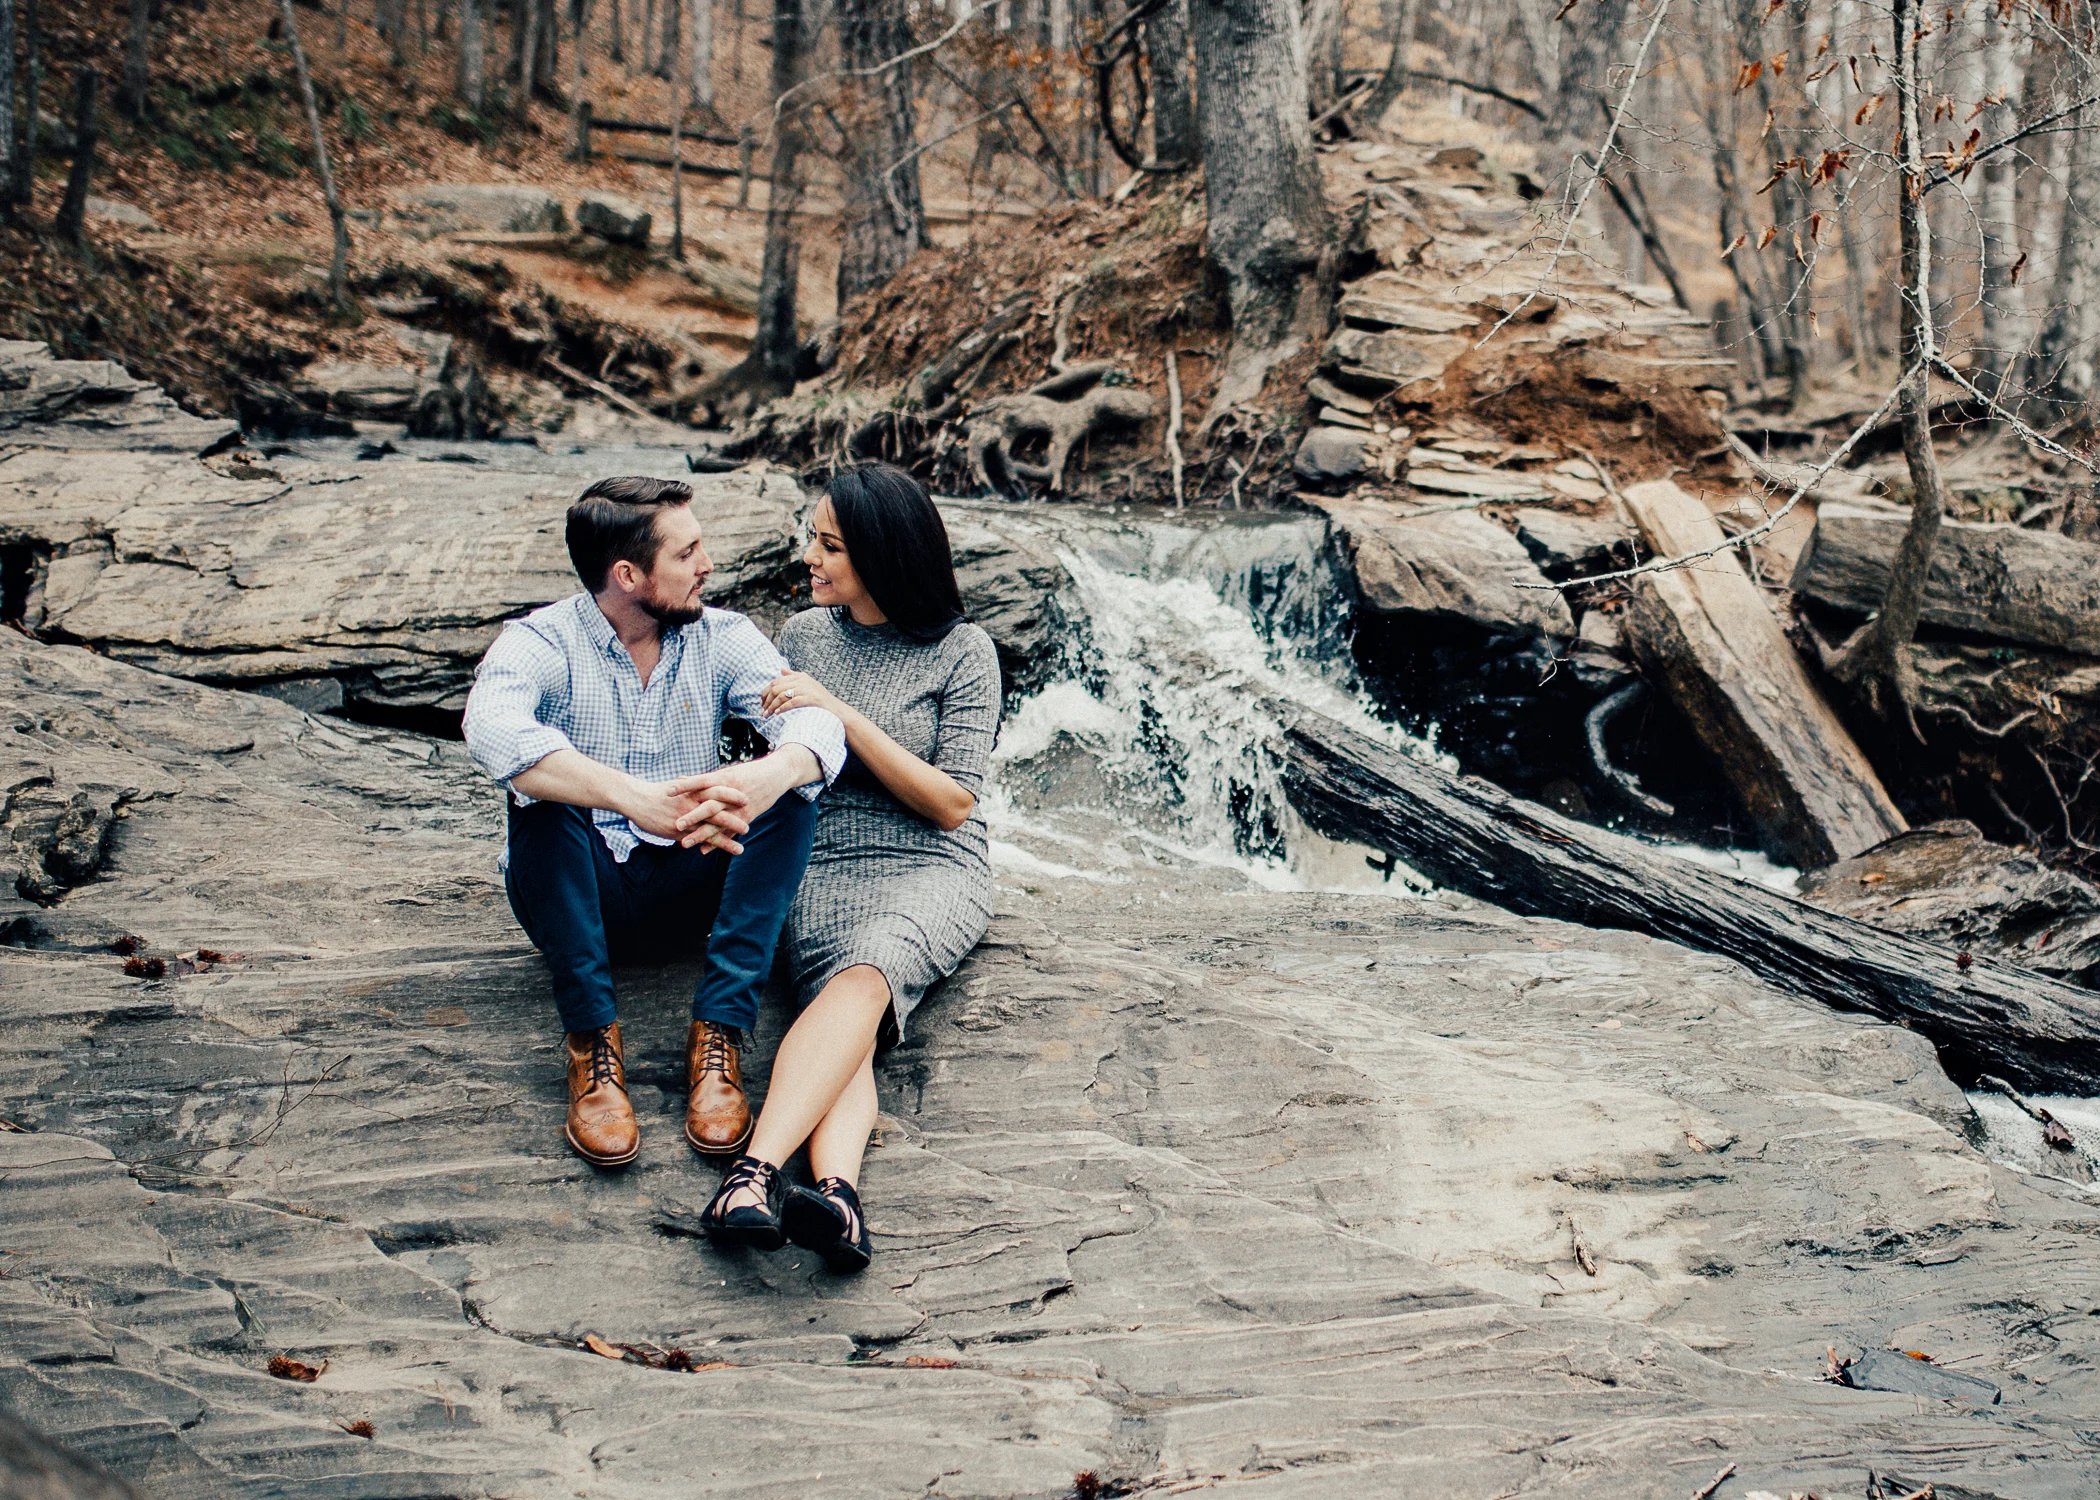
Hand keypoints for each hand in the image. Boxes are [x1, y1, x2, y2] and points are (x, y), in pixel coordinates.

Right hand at [625, 777, 750, 852]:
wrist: (636, 800)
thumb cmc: (657, 793)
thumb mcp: (678, 786)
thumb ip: (693, 788)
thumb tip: (703, 785)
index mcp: (693, 790)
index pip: (717, 790)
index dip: (732, 794)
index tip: (746, 797)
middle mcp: (692, 803)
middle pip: (719, 808)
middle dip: (735, 814)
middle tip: (751, 817)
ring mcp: (686, 818)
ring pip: (712, 827)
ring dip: (729, 835)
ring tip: (744, 841)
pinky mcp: (679, 831)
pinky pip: (701, 840)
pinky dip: (716, 846)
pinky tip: (728, 852)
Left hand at [668, 759, 792, 849]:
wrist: (776, 775)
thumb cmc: (748, 772)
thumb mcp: (727, 772)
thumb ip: (705, 780)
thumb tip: (680, 779)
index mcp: (724, 778)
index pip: (701, 781)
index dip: (685, 786)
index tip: (667, 791)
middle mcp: (731, 794)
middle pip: (709, 806)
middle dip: (693, 816)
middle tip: (676, 825)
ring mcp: (739, 807)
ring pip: (718, 823)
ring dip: (701, 835)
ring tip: (684, 844)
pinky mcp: (746, 817)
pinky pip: (730, 832)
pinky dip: (717, 841)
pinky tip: (703, 850)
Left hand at [760, 669, 844, 719]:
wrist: (836, 709)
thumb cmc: (820, 698)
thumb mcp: (808, 684)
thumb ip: (794, 676)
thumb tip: (781, 670)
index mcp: (800, 677)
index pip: (776, 681)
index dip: (766, 692)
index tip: (761, 702)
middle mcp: (802, 681)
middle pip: (777, 688)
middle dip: (767, 700)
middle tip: (762, 711)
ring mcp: (806, 689)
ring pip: (782, 695)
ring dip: (772, 706)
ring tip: (767, 715)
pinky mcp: (810, 698)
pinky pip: (792, 702)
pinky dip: (782, 708)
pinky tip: (777, 713)